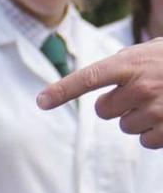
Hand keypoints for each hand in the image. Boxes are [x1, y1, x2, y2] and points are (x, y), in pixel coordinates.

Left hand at [38, 41, 162, 149]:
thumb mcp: (153, 51)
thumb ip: (124, 62)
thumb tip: (98, 75)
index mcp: (133, 64)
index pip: (88, 78)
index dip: (62, 90)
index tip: (41, 101)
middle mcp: (141, 88)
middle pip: (103, 110)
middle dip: (116, 104)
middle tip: (142, 92)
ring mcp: (156, 111)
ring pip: (126, 126)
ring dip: (139, 118)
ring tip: (162, 101)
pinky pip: (146, 141)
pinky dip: (155, 132)